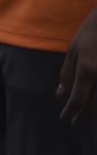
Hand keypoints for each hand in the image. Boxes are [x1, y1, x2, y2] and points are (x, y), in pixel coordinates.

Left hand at [61, 7, 96, 122]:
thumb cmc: (90, 33)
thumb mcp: (73, 49)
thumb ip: (67, 73)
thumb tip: (61, 94)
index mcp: (88, 70)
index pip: (78, 99)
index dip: (71, 112)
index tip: (65, 119)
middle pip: (95, 107)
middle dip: (84, 116)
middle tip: (76, 121)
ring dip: (95, 112)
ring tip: (87, 115)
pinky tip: (95, 103)